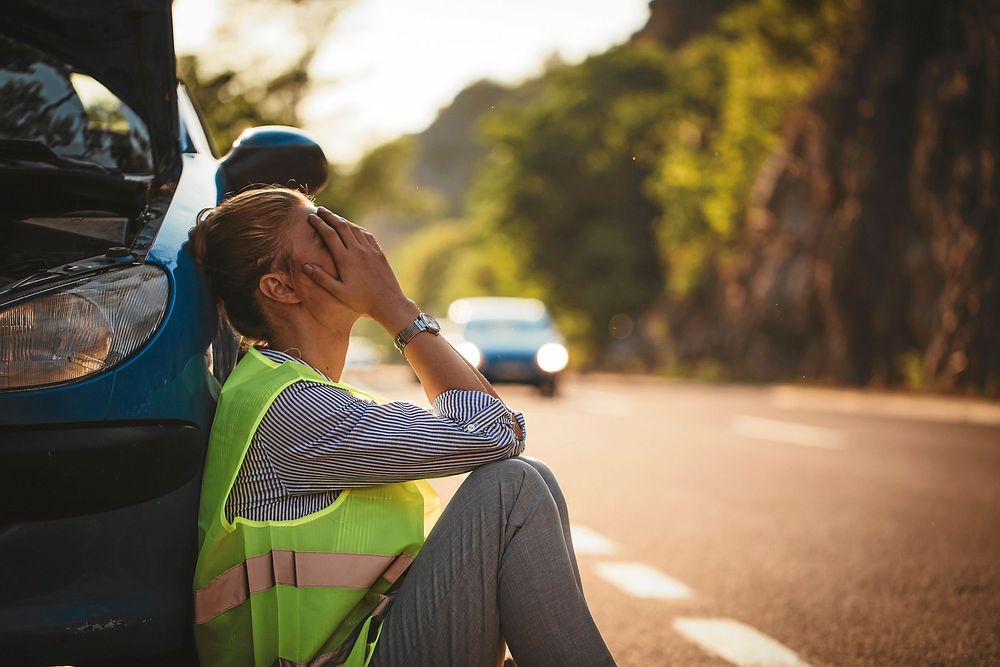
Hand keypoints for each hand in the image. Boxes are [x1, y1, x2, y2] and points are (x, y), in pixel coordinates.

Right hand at [301, 208, 416, 329]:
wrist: (388, 302)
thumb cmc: (361, 300)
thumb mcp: (338, 292)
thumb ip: (321, 278)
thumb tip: (305, 265)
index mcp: (345, 259)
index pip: (329, 235)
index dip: (319, 224)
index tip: (311, 217)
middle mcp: (358, 251)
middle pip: (342, 226)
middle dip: (329, 216)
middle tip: (320, 210)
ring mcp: (370, 250)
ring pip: (354, 229)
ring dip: (343, 220)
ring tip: (333, 216)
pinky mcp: (379, 253)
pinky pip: (366, 235)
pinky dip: (356, 228)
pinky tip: (353, 227)